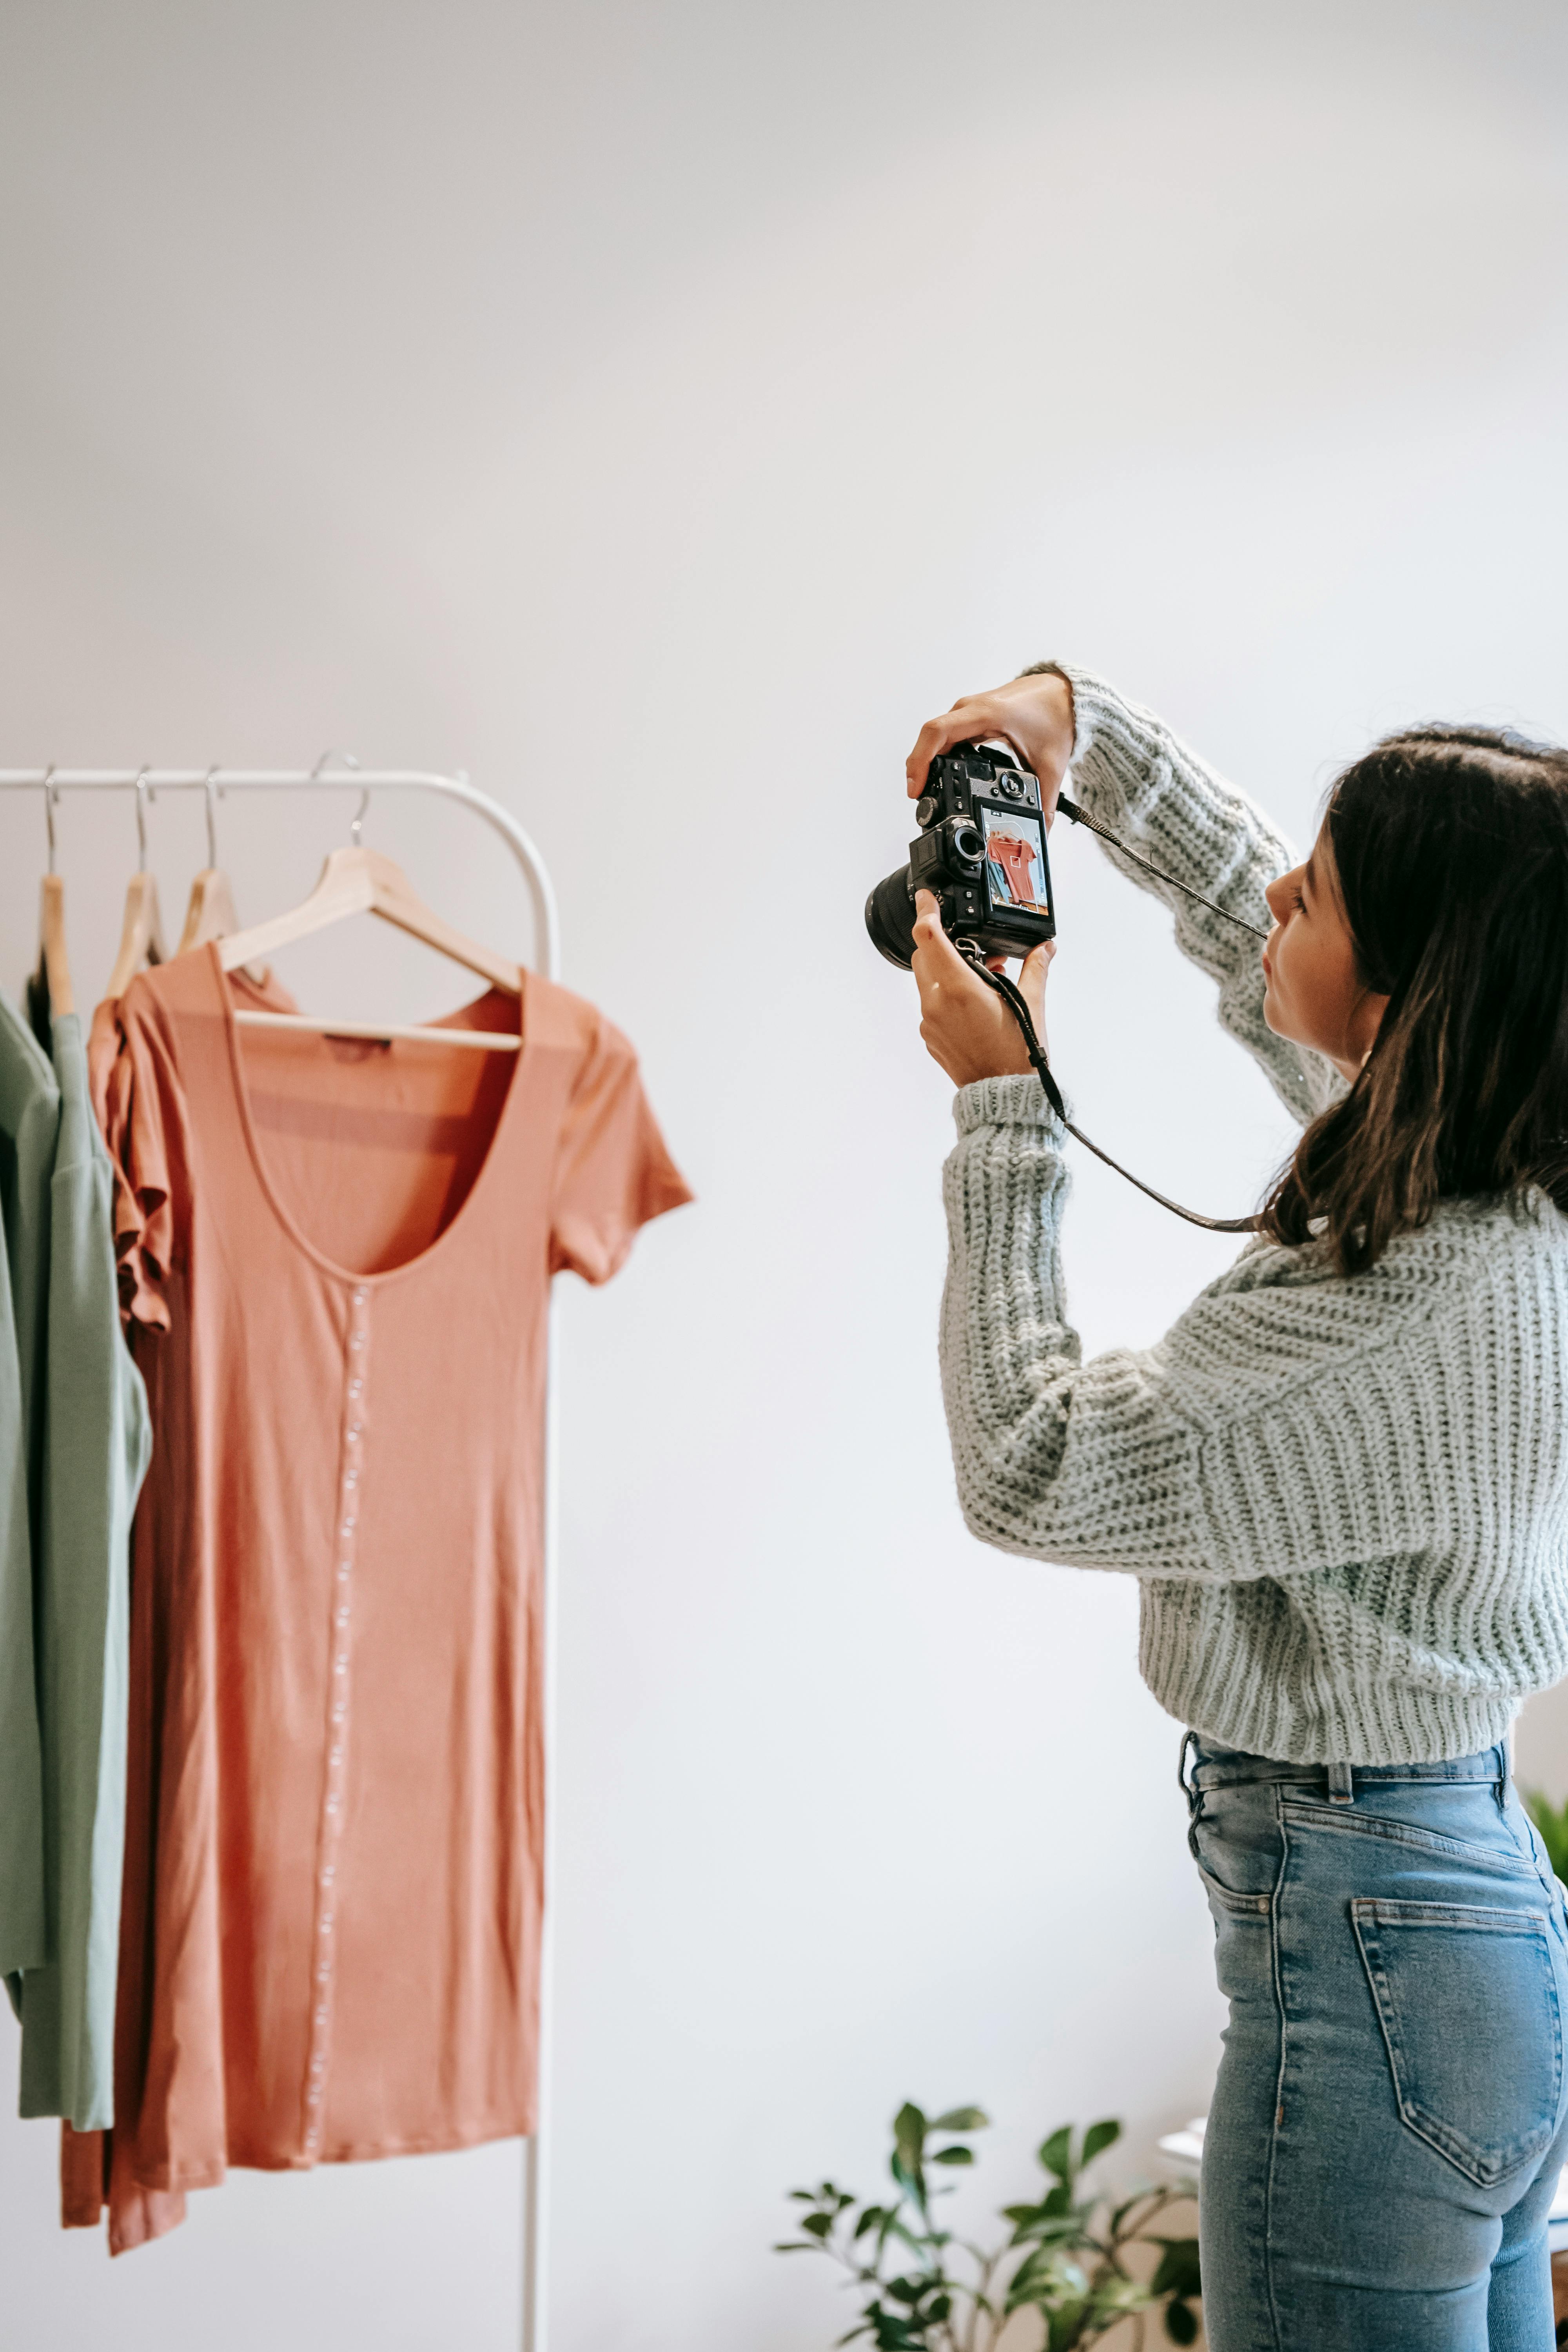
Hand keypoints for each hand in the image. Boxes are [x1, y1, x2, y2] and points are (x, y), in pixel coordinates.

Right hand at [906, 667, 1075, 810]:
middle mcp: (972, 709)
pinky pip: (945, 734)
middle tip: (918, 798)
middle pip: (930, 736)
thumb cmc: (1056, 716)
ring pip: (935, 735)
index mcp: (988, 714)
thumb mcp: (1051, 764)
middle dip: (919, 767)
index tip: (916, 789)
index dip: (921, 761)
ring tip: (923, 790)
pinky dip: (937, 753)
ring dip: (926, 760)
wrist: (1063, 692)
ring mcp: (969, 711)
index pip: (938, 732)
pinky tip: (939, 773)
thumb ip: (1045, 803)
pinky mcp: (971, 716)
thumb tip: (1041, 835)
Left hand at [912, 891, 1054, 1086]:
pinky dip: (946, 996)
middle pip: (924, 956)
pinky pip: (930, 1005)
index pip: (929, 937)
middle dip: (943, 944)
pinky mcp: (930, 1037)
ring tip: (981, 979)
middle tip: (974, 948)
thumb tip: (1045, 947)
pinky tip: (973, 1003)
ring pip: (927, 981)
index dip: (926, 911)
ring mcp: (929, 1022)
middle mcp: (937, 1003)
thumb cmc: (1017, 1055)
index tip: (926, 897)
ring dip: (947, 971)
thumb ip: (1035, 968)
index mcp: (959, 989)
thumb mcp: (1032, 1003)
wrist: (1003, 1094)